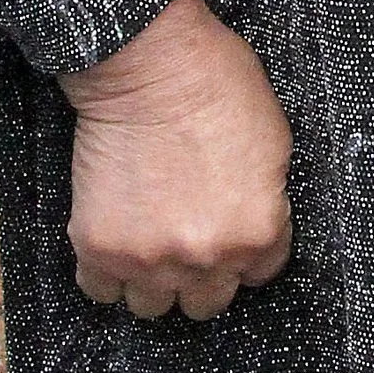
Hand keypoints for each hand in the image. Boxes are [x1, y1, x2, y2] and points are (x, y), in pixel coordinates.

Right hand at [62, 0, 293, 319]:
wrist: (149, 65)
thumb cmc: (217, 88)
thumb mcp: (275, 146)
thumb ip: (266, 202)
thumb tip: (252, 227)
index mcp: (258, 233)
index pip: (260, 275)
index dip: (246, 250)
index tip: (230, 231)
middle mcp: (205, 257)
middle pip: (206, 303)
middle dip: (203, 275)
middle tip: (190, 240)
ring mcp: (148, 258)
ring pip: (152, 307)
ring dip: (154, 281)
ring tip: (151, 245)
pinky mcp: (98, 246)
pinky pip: (101, 290)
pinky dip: (108, 274)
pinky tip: (118, 244)